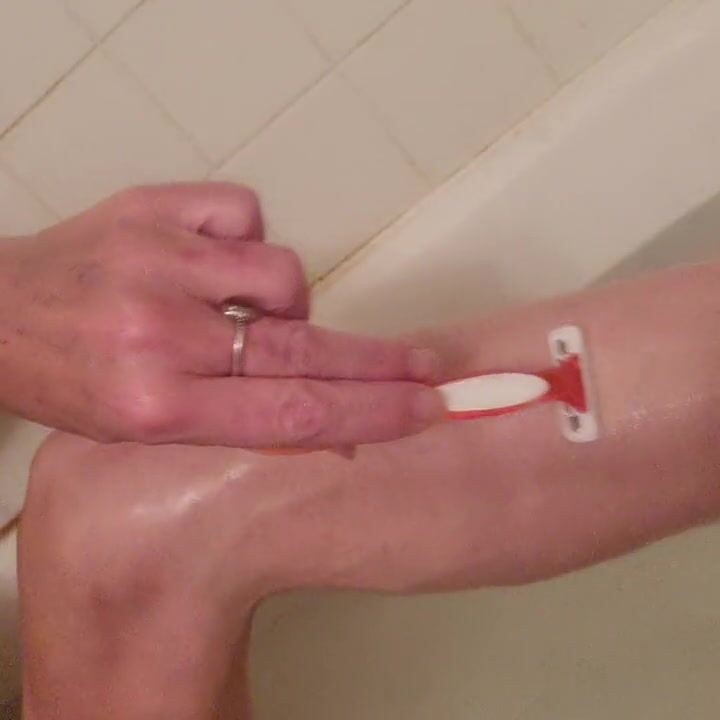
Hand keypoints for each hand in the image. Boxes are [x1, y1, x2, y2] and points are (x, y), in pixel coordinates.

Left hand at [0, 183, 442, 446]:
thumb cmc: (72, 380)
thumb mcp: (148, 429)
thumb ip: (239, 421)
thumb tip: (332, 417)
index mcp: (158, 406)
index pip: (294, 413)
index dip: (372, 412)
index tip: (426, 407)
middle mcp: (161, 335)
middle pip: (303, 347)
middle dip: (379, 361)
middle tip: (429, 366)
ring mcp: (158, 261)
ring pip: (283, 271)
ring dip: (284, 298)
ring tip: (244, 307)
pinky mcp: (152, 207)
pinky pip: (245, 215)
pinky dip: (245, 241)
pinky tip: (212, 258)